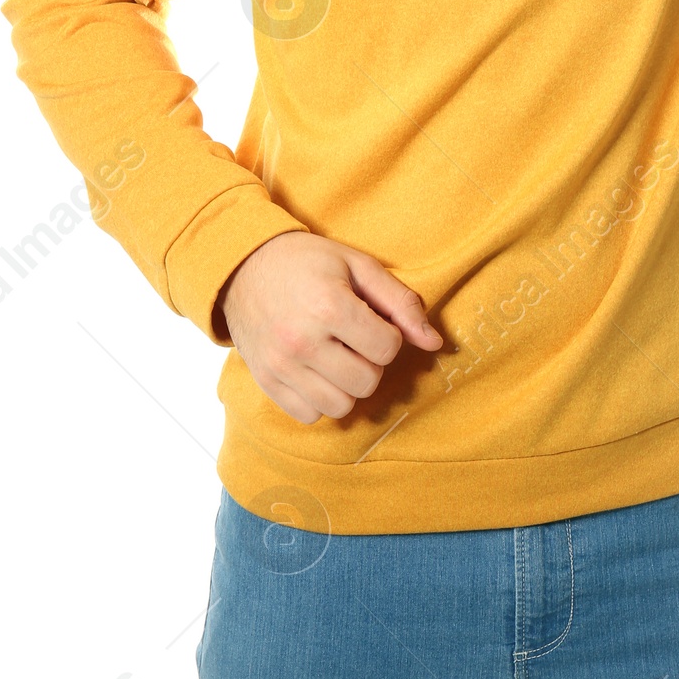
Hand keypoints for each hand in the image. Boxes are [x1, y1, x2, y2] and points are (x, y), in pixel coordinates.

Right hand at [217, 230, 443, 423]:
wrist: (243, 266)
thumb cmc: (308, 262)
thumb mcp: (358, 265)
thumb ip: (400, 302)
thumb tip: (435, 343)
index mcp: (329, 306)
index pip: (387, 348)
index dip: (387, 334)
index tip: (370, 319)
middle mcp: (302, 341)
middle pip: (367, 382)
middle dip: (371, 361)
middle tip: (354, 338)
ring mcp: (281, 366)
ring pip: (341, 406)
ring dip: (348, 384)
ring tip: (337, 356)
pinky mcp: (266, 383)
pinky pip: (310, 415)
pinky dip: (320, 399)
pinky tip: (317, 370)